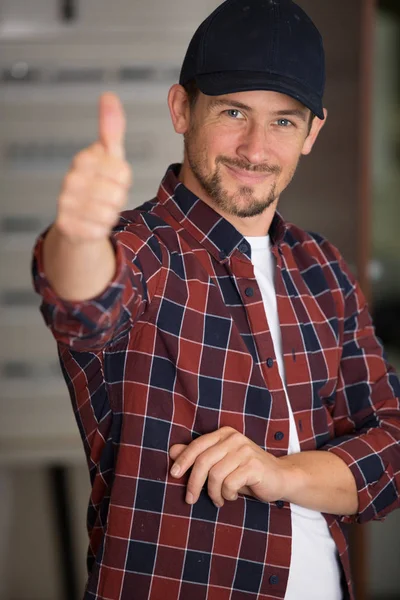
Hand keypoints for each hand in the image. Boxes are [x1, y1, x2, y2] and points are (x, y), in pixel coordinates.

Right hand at [54, 92, 131, 243]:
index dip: (124, 180)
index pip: (123, 172)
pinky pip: (100, 229)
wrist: (77, 219)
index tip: (113, 179)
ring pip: (109, 213)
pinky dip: (101, 229)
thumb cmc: (96, 184)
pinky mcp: (67, 226)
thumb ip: (111, 129)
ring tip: (99, 209)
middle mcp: (71, 179)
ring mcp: (66, 203)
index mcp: (83, 159)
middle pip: (118, 194)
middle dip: (118, 199)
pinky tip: (92, 223)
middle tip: (106, 197)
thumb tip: (109, 96)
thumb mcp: (108, 156)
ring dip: (110, 215)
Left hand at [169, 427, 293, 506]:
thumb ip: (198, 456)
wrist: (280, 477)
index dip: (183, 460)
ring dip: (213, 493)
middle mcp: (234, 439)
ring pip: (215, 475)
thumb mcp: (220, 464)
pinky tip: (231, 496)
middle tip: (190, 499)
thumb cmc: (245, 472)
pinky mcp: (253, 466)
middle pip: (203, 461)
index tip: (174, 475)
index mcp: (224, 434)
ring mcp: (245, 451)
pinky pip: (230, 484)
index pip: (197, 445)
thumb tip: (172, 450)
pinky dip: (227, 495)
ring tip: (219, 499)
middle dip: (193, 483)